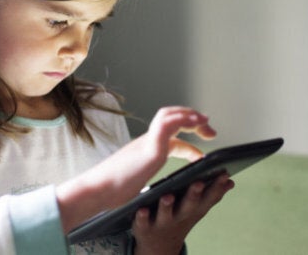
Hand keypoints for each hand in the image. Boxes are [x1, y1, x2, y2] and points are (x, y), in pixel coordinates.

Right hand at [57, 107, 215, 232]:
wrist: (97, 191)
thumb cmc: (112, 191)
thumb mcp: (136, 183)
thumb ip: (147, 178)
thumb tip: (157, 189)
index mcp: (144, 151)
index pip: (170, 139)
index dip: (189, 144)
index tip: (202, 155)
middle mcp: (146, 142)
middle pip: (171, 120)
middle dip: (192, 121)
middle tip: (210, 132)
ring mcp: (147, 142)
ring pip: (169, 116)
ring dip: (189, 115)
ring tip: (204, 122)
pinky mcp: (149, 147)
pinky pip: (167, 124)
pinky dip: (182, 119)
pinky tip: (195, 122)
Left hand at [132, 174, 234, 254]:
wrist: (159, 246)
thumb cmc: (180, 218)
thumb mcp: (197, 209)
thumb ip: (212, 195)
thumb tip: (230, 180)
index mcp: (194, 209)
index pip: (208, 197)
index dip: (217, 187)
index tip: (224, 174)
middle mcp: (180, 216)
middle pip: (189, 205)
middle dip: (194, 194)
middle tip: (198, 182)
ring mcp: (162, 222)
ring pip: (165, 214)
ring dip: (167, 205)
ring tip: (167, 196)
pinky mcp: (144, 226)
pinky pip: (142, 221)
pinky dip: (142, 216)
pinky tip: (142, 208)